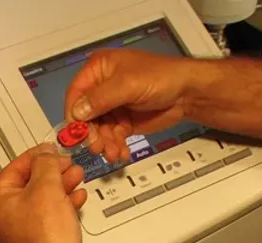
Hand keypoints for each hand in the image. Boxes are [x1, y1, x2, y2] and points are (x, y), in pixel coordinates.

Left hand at [0, 143, 95, 242]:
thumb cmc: (48, 237)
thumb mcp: (47, 186)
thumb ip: (46, 163)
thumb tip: (45, 154)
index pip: (12, 170)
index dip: (33, 156)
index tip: (47, 150)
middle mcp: (5, 220)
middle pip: (27, 185)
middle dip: (50, 171)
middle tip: (64, 164)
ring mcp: (21, 234)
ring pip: (40, 200)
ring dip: (59, 185)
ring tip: (75, 177)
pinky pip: (48, 216)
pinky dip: (62, 204)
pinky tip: (76, 198)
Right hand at [65, 49, 193, 163]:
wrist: (187, 92)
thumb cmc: (161, 77)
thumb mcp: (128, 85)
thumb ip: (101, 98)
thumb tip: (77, 112)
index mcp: (99, 70)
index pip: (76, 93)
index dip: (74, 114)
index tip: (76, 133)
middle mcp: (102, 88)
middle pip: (86, 115)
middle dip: (92, 133)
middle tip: (98, 147)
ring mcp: (113, 106)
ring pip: (99, 129)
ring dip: (104, 143)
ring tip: (113, 153)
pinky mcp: (123, 121)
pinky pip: (112, 136)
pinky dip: (115, 146)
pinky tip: (121, 153)